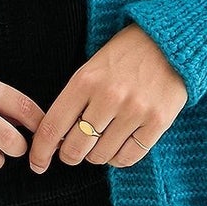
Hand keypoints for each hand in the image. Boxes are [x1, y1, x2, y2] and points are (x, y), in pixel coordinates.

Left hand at [27, 24, 185, 172]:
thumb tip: (56, 140)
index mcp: (85, 80)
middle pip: (75, 148)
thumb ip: (73, 101)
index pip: (53, 127)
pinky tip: (118, 147)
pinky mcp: (158, 121)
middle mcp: (109, 96)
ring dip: (96, 156)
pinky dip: (118, 159)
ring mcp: (135, 110)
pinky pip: (128, 157)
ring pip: (101, 156)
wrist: (169, 41)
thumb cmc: (124, 57)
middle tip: (73, 152)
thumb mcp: (91, 69)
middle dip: (69, 156)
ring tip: (100, 142)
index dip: (40, 152)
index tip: (37, 164)